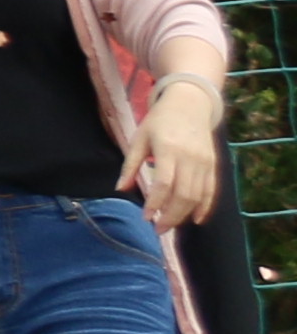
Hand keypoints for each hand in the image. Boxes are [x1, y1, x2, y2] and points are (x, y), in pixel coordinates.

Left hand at [138, 86, 224, 229]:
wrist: (190, 104)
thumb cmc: (159, 121)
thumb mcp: (140, 138)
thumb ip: (131, 165)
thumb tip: (120, 189)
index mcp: (169, 150)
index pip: (164, 183)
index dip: (155, 203)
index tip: (146, 217)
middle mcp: (190, 158)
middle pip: (183, 194)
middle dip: (171, 216)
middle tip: (158, 229)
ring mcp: (205, 162)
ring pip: (198, 196)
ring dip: (184, 215)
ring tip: (169, 225)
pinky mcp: (213, 165)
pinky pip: (211, 190)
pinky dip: (205, 207)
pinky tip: (196, 219)